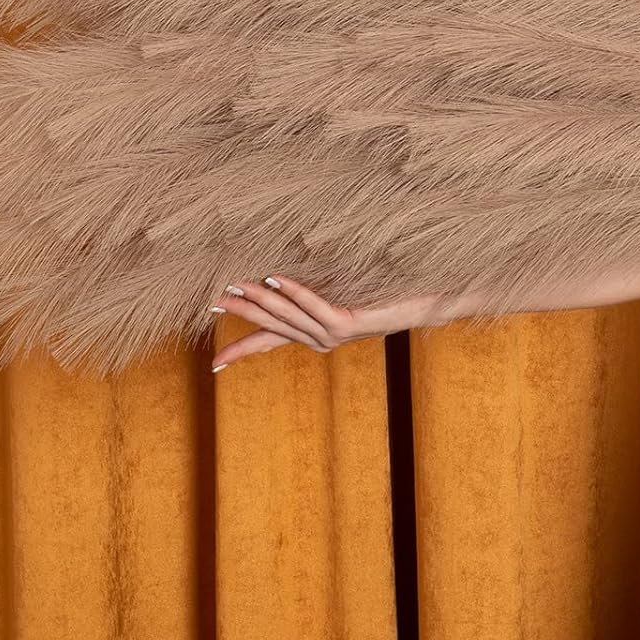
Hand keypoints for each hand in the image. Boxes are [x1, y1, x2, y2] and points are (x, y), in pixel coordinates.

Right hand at [209, 274, 452, 371]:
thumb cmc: (390, 294)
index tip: (213, 364)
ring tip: (233, 286)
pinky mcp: (349, 325)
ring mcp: (335, 335)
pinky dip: (295, 292)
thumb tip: (291, 275)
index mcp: (317, 336)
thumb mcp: (348, 295)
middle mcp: (322, 340)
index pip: (270, 344)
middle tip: (211, 300)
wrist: (428, 303)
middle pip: (272, 326)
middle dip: (241, 312)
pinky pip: (316, 307)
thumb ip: (322, 294)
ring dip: (259, 300)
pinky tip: (275, 278)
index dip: (242, 351)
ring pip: (288, 316)